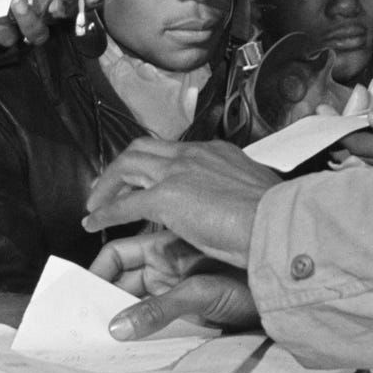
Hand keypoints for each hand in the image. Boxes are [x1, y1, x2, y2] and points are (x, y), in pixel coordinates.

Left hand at [82, 139, 278, 266]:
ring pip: (127, 167)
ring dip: (107, 186)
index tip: (144, 178)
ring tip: (95, 204)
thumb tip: (241, 202)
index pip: (173, 149)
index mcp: (215, 151)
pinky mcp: (166, 198)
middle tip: (107, 185)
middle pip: (142, 148)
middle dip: (120, 167)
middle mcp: (192, 155)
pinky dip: (105, 213)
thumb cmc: (277, 215)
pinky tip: (94, 223)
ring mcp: (177, 173)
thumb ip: (239, 192)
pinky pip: (124, 204)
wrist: (277, 221)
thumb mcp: (258, 192)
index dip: (152, 163)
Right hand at [92, 232, 260, 340]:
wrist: (283, 286)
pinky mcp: (187, 304)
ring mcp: (175, 284)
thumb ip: (159, 310)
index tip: (83, 296)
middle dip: (104, 297)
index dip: (98, 273)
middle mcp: (166, 263)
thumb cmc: (249, 279)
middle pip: (122, 279)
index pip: (117, 256)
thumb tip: (118, 328)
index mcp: (164, 247)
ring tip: (104, 333)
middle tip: (86, 321)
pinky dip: (139, 325)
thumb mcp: (199, 294)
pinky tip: (131, 338)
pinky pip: (153, 315)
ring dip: (120, 313)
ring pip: (135, 298)